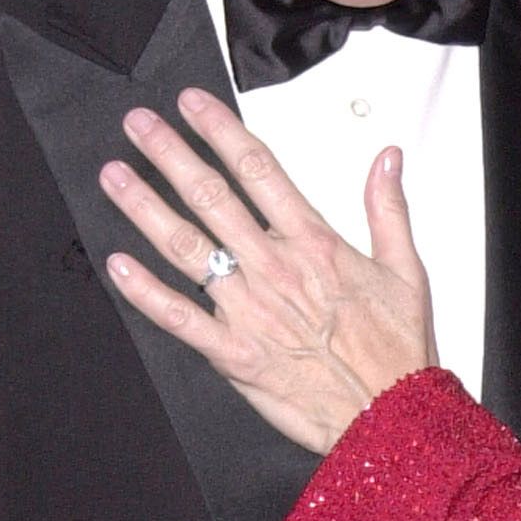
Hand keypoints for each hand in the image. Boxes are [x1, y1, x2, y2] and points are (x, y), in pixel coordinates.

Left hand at [99, 89, 436, 455]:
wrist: (389, 415)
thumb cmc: (396, 349)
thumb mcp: (406, 269)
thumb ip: (388, 207)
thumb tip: (388, 157)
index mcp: (314, 243)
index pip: (258, 169)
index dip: (219, 130)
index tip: (191, 104)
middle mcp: (275, 268)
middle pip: (211, 196)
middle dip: (169, 154)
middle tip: (138, 125)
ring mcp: (250, 310)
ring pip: (186, 247)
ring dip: (145, 207)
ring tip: (114, 176)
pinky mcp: (234, 354)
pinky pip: (180, 317)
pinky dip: (145, 292)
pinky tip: (118, 264)